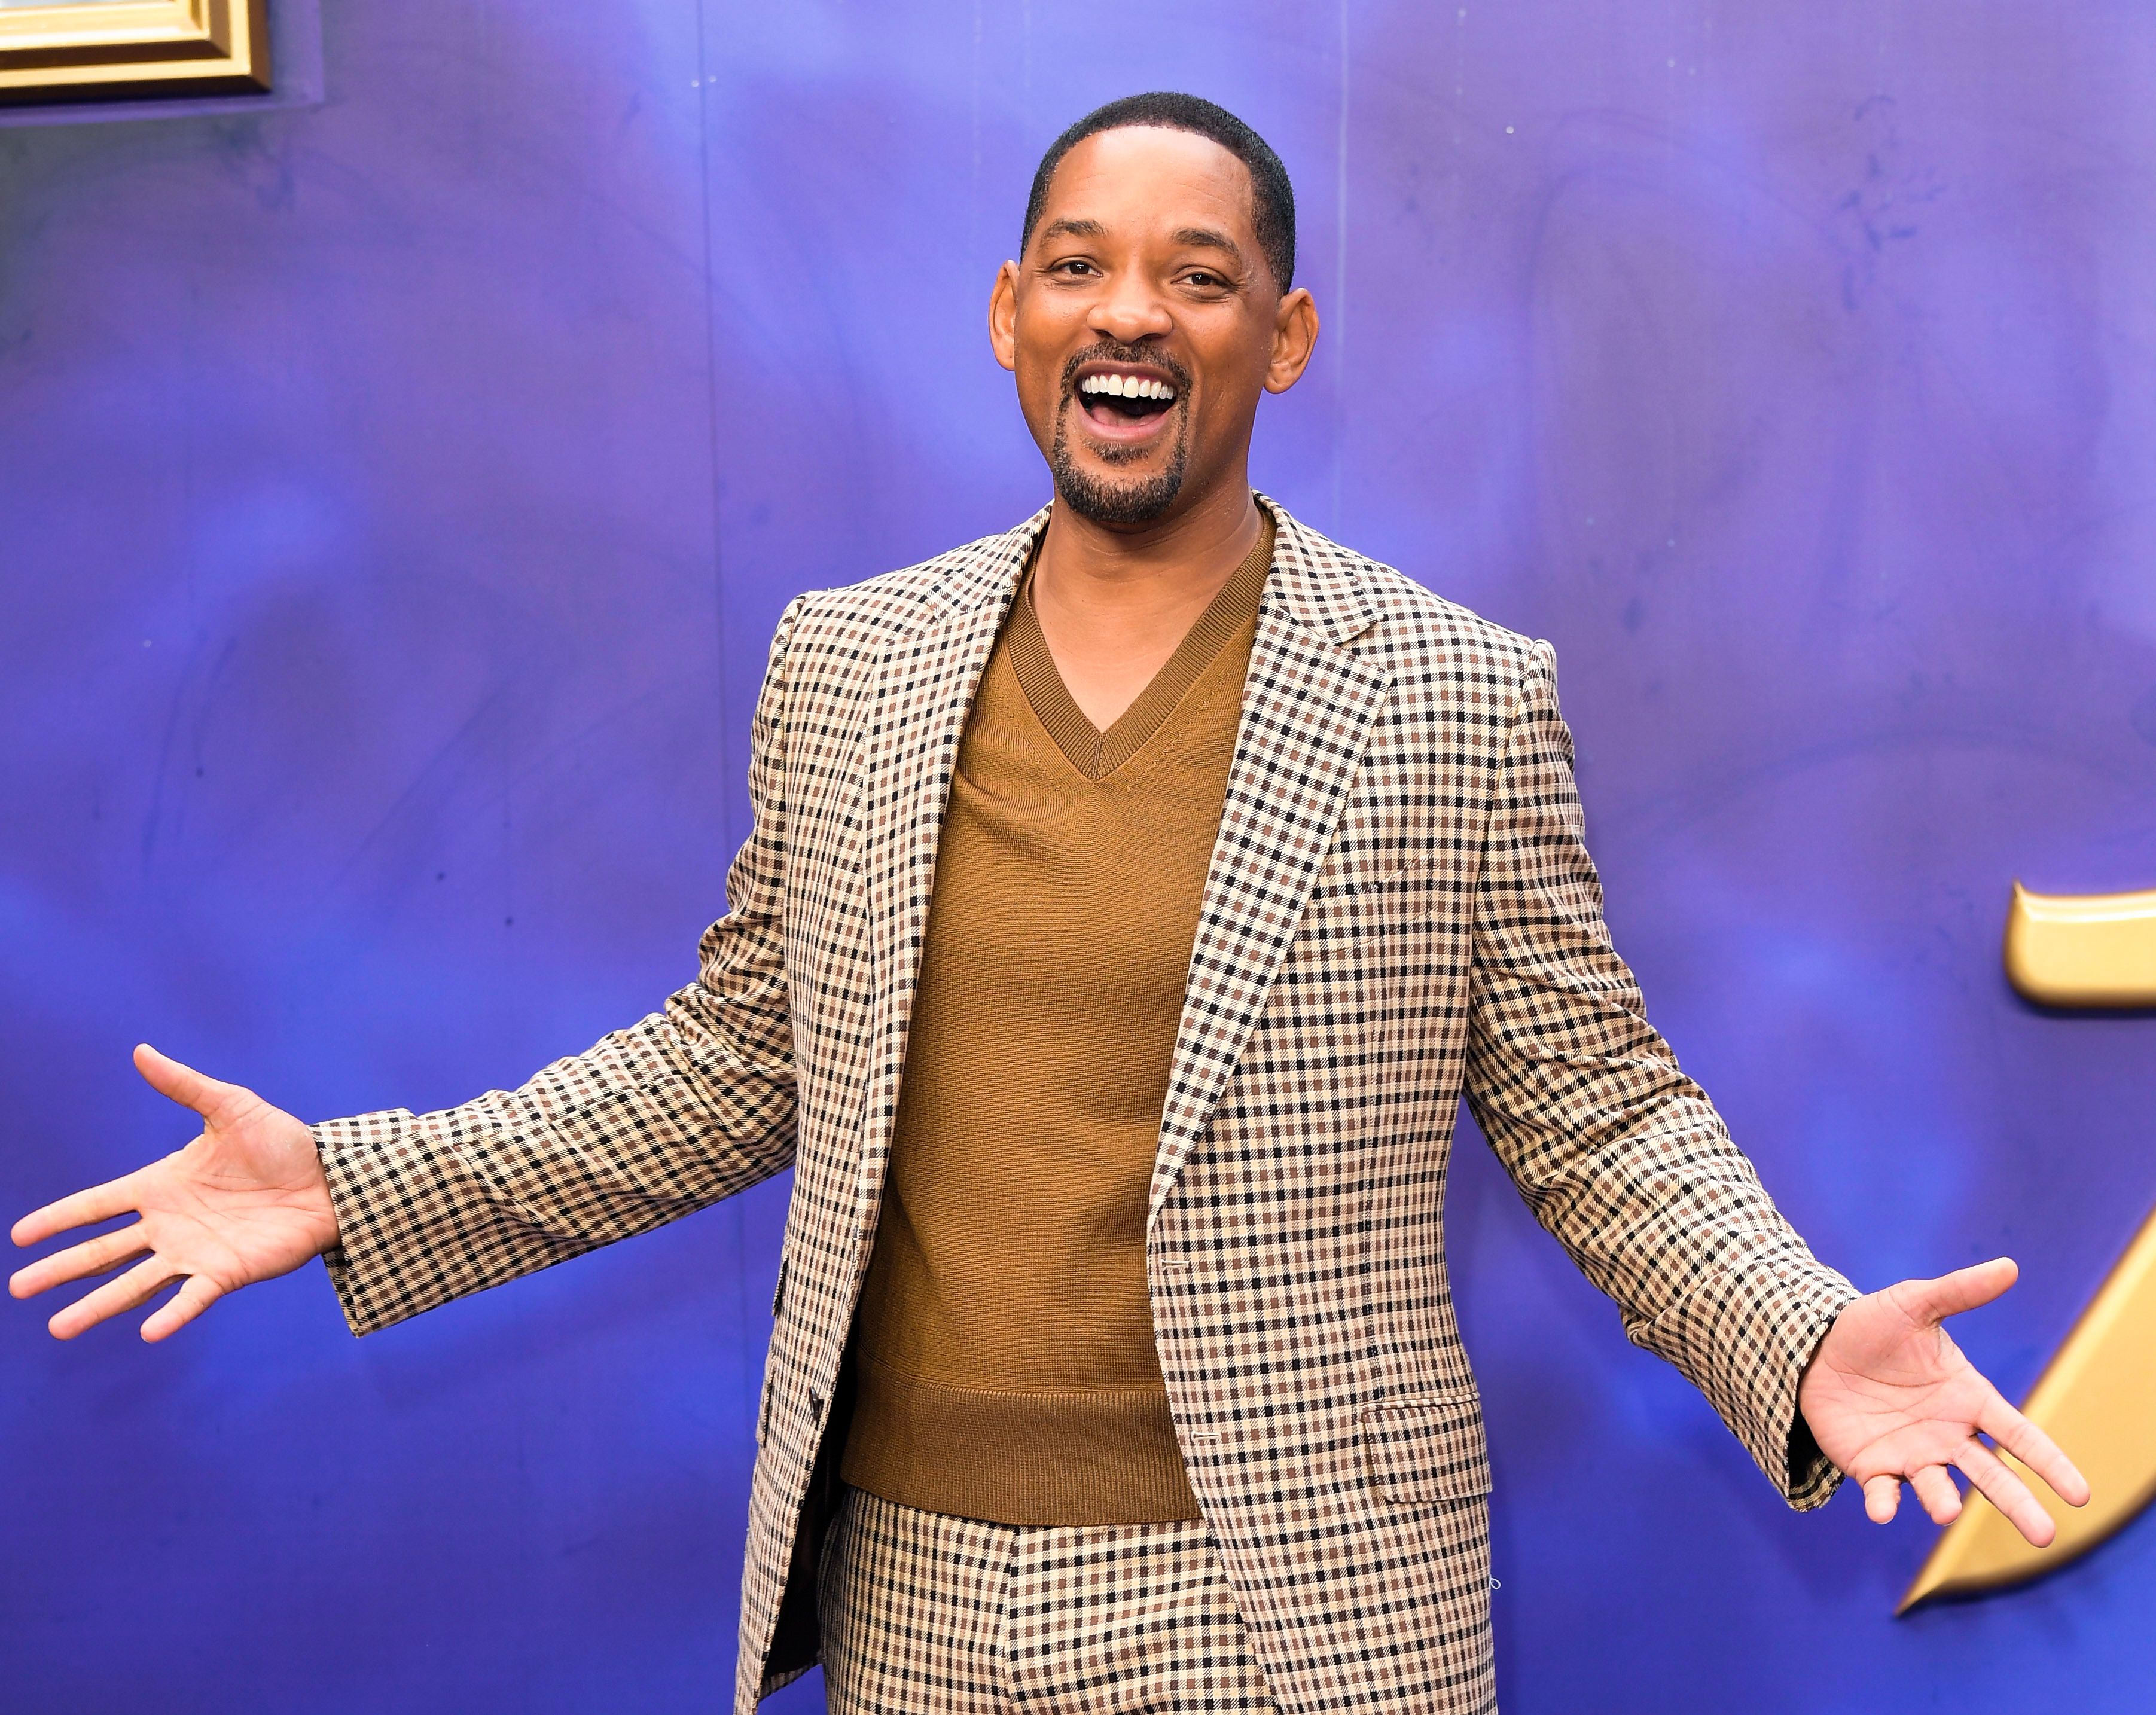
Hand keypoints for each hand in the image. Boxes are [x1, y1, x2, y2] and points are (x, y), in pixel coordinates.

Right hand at [10, 1045, 339, 1341]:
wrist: (330, 1177)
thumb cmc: (281, 1143)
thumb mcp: (230, 1106)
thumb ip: (184, 1086)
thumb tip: (141, 1051)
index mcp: (161, 1185)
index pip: (98, 1204)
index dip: (59, 1219)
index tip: (20, 1236)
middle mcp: (168, 1224)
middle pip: (101, 1250)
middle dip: (60, 1269)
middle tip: (18, 1288)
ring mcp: (194, 1252)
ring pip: (133, 1283)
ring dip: (97, 1305)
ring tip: (58, 1328)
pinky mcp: (226, 1273)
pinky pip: (191, 1298)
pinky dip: (171, 1315)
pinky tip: (146, 1333)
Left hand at [1798, 1258, 2088, 1545]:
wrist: (1815, 1345)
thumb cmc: (1873, 1326)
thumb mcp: (1914, 1303)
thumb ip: (1959, 1292)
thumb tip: (2008, 1266)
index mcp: (1968, 1400)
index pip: (2019, 1436)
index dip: (2049, 1463)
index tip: (2080, 1494)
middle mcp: (1947, 1435)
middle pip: (1992, 1476)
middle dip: (2018, 1504)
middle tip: (2044, 1534)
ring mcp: (1911, 1455)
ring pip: (1939, 1489)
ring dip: (1943, 1502)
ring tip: (1949, 1510)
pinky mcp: (1871, 1467)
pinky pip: (1883, 1492)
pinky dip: (1884, 1503)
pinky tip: (1882, 1510)